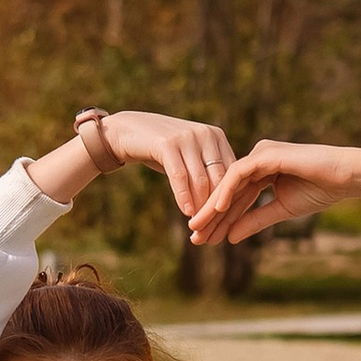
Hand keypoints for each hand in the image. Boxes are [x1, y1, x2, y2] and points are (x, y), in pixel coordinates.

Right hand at [90, 110, 235, 222]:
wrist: (129, 130)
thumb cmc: (165, 150)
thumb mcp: (190, 157)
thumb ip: (209, 173)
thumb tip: (227, 207)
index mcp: (217, 137)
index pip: (231, 173)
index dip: (230, 200)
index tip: (227, 223)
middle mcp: (206, 134)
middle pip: (219, 179)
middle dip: (216, 208)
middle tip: (214, 230)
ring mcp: (187, 137)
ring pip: (201, 180)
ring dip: (200, 207)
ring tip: (199, 226)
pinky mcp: (167, 144)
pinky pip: (180, 176)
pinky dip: (184, 196)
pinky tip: (186, 212)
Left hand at [186, 140, 360, 246]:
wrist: (344, 176)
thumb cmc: (320, 190)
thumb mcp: (281, 210)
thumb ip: (255, 221)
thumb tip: (230, 238)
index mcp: (261, 171)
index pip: (234, 198)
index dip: (219, 220)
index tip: (205, 240)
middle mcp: (257, 160)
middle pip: (227, 191)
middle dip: (211, 215)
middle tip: (194, 237)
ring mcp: (261, 154)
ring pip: (229, 182)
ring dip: (213, 205)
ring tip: (199, 226)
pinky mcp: (266, 154)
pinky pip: (240, 173)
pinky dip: (227, 190)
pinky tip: (216, 208)